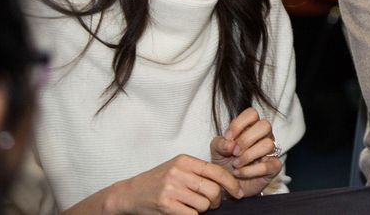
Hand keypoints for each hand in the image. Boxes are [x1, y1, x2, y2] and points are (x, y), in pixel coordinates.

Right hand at [110, 155, 242, 213]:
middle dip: (217, 201)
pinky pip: (192, 214)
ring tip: (193, 206)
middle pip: (213, 190)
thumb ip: (199, 172)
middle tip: (212, 204)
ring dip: (203, 209)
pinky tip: (184, 211)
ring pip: (204, 204)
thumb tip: (227, 182)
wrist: (131, 193)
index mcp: (184, 161)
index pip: (216, 171)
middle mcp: (178, 172)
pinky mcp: (166, 204)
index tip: (238, 192)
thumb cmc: (158, 181)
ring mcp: (171, 188)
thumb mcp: (178, 168)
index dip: (231, 183)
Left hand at [211, 107, 282, 196]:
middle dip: (246, 139)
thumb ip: (220, 143)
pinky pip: (269, 165)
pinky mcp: (274, 167)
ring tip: (235, 164)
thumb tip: (230, 143)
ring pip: (268, 144)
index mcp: (250, 127)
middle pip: (265, 125)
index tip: (228, 137)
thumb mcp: (216, 150)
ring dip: (248, 156)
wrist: (228, 185)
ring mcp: (270, 151)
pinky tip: (239, 173)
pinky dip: (251, 170)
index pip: (252, 114)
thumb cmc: (224, 163)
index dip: (239, 124)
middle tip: (234, 152)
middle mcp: (263, 136)